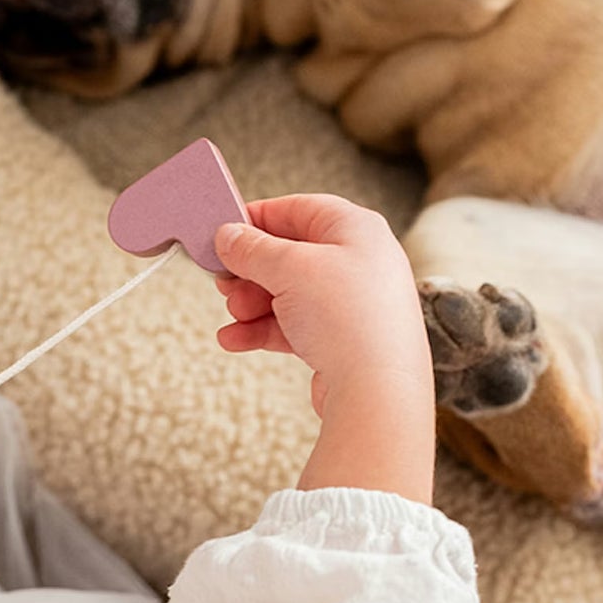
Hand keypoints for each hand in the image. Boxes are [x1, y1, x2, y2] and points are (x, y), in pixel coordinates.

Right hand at [215, 195, 435, 501]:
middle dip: (251, 271)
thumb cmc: (349, 319)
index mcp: (357, 229)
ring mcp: (354, 303)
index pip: (299, 209)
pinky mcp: (344, 340)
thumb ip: (253, 249)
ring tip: (233, 316)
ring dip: (253, 304)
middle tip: (224, 282)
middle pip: (290, 255)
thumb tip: (229, 236)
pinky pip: (296, 326)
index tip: (224, 231)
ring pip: (289, 294)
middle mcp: (360, 262)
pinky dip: (264, 330)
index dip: (258, 218)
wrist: (378, 392)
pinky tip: (235, 339)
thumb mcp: (289, 269)